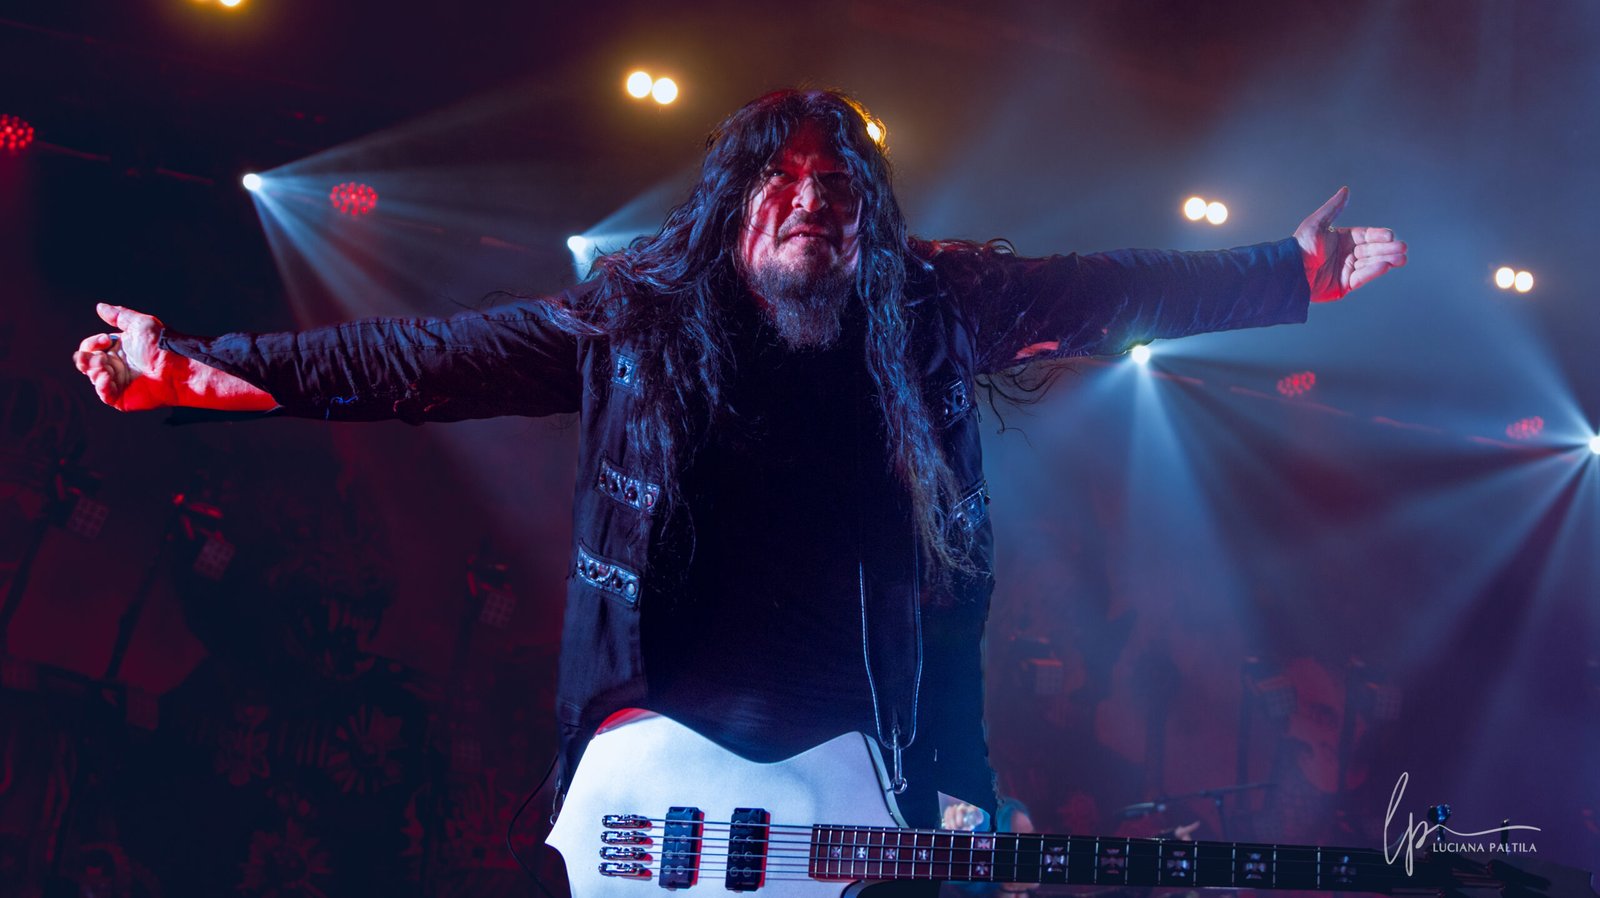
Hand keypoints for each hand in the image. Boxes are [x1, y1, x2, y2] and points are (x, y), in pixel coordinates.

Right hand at [72, 303, 182, 410]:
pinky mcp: (123, 398)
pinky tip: (106, 378)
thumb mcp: (139, 324)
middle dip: (85, 359)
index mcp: (116, 349)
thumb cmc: (162, 345)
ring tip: (105, 367)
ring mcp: (118, 382)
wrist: (176, 367)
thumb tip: (100, 306)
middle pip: (85, 363)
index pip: (90, 348)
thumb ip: (119, 316)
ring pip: (93, 377)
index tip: (105, 339)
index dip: (91, 344)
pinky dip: (101, 386)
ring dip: (93, 370)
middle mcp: (115, 366)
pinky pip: (104, 394)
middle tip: (101, 357)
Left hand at [1294, 187, 1407, 302]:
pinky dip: (1373, 272)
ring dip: (1386, 260)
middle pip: (1372, 250)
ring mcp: (1346, 269)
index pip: (1365, 235)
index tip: (1390, 235)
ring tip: (1401, 258)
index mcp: (1342, 239)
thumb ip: (1333, 208)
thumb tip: (1345, 190)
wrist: (1289, 271)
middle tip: (1403, 248)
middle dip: (1388, 249)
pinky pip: (1361, 277)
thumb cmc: (1299, 247)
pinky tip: (1385, 266)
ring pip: (1370, 264)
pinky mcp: (1344, 285)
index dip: (1378, 235)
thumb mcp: (1316, 224)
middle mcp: (1346, 254)